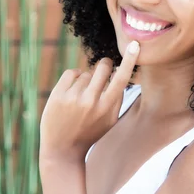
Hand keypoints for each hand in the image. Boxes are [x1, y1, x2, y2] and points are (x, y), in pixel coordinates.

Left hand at [39, 40, 139, 161]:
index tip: (134, 44)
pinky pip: (71, 72)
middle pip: (103, 67)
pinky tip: (71, 93)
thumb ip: (116, 98)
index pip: (122, 78)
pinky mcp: (58, 94)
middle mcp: (91, 101)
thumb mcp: (109, 120)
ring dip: (86, 80)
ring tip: (81, 99)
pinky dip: (73, 78)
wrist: (62, 150)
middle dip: (104, 66)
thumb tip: (119, 72)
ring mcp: (73, 97)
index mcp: (107, 108)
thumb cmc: (90, 133)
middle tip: (103, 71)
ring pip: (86, 73)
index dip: (129, 60)